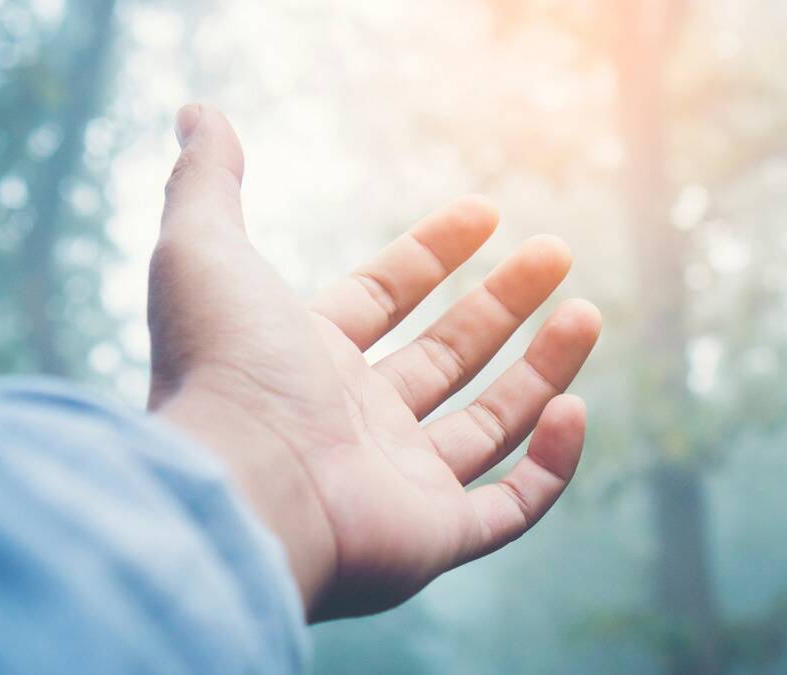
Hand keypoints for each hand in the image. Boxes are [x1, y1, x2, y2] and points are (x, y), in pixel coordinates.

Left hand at [147, 104, 600, 619]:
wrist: (238, 490)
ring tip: (588, 313)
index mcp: (307, 361)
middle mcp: (354, 423)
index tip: (487, 211)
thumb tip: (198, 111)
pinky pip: (511, 504)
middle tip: (556, 252)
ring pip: (491, 424)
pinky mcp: (435, 538)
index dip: (434, 251)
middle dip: (503, 301)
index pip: (384, 299)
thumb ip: (207, 180)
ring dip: (543, 369)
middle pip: (447, 355)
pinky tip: (574, 408)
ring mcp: (398, 484)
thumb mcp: (203, 250)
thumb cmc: (222, 372)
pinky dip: (551, 464)